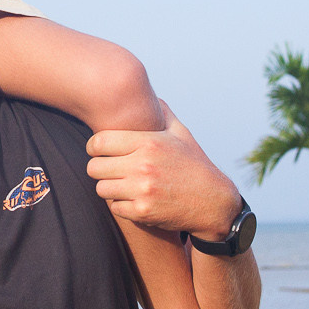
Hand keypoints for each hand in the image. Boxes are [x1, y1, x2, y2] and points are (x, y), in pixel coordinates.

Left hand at [86, 105, 244, 236]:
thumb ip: (162, 113)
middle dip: (99, 168)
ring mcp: (142, 190)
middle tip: (109, 169)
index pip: (99, 142)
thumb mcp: (181, 134)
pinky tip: (133, 199)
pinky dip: (121, 205)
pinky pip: (114, 207)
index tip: (99, 151)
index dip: (94, 147)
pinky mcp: (143, 212)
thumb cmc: (195, 165)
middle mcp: (143, 165)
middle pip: (94, 167)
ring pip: (101, 188)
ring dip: (108, 187)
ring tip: (121, 184)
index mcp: (149, 143)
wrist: (214, 203)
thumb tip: (149, 95)